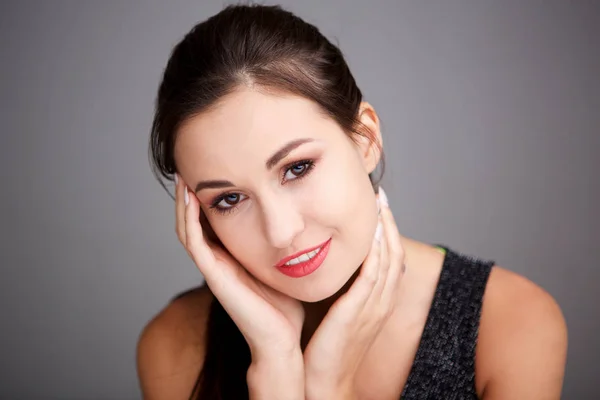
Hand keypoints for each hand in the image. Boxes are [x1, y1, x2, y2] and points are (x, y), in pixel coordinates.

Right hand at [174, 174, 304, 361]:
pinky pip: (194, 243)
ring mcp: (213, 268)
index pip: (212, 220)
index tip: (214, 168)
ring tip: (184, 174)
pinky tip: (191, 198)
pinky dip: (189, 219)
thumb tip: (302, 218)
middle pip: (194, 220)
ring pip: (187, 228)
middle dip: (190, 193)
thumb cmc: (285, 306)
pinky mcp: (214, 277)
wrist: (281, 342)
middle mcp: (218, 260)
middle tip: (190, 164)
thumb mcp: (284, 264)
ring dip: (184, 201)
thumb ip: (285, 243)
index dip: (209, 196)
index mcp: (232, 256)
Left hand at [303, 188, 405, 398]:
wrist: (324, 380)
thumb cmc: (327, 346)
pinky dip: (375, 253)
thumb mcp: (341, 311)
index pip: (391, 258)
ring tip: (378, 204)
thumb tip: (334, 263)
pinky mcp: (357, 312)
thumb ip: (343, 288)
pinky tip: (372, 232)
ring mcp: (372, 307)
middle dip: (389, 222)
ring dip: (385, 230)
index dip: (388, 231)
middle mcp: (381, 302)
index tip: (379, 207)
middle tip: (380, 196)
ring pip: (387, 260)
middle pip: (394, 254)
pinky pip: (372, 277)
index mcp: (379, 301)